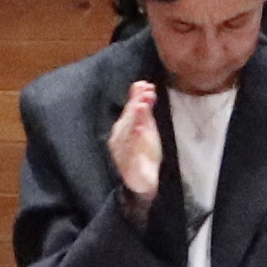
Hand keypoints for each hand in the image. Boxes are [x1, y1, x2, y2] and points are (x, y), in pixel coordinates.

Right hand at [104, 79, 163, 210]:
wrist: (141, 182)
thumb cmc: (142, 154)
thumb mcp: (147, 131)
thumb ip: (146, 113)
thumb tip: (147, 90)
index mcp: (125, 128)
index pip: (130, 109)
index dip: (137, 97)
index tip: (146, 84)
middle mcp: (120, 137)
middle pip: (128, 118)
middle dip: (136, 104)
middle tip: (145, 91)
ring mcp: (121, 150)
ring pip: (127, 131)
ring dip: (134, 118)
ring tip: (141, 106)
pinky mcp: (126, 164)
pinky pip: (129, 150)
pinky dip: (133, 140)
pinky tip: (138, 130)